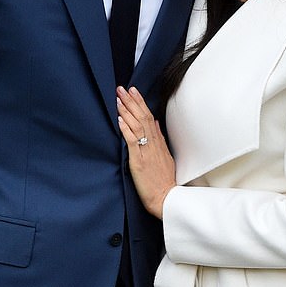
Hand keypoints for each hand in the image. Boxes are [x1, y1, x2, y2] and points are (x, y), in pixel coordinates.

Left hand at [117, 86, 176, 218]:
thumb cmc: (164, 181)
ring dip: (127, 111)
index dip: (140, 103)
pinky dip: (126, 129)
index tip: (133, 91)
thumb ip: (159, 139)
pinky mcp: (139, 161)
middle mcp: (153, 144)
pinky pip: (133, 141)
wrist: (166, 198)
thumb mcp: (165, 156)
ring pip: (137, 125)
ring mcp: (146, 151)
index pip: (149, 117)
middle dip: (132, 101)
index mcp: (158, 142)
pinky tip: (120, 119)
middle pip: (143, 117)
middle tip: (122, 88)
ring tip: (118, 98)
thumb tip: (156, 124)